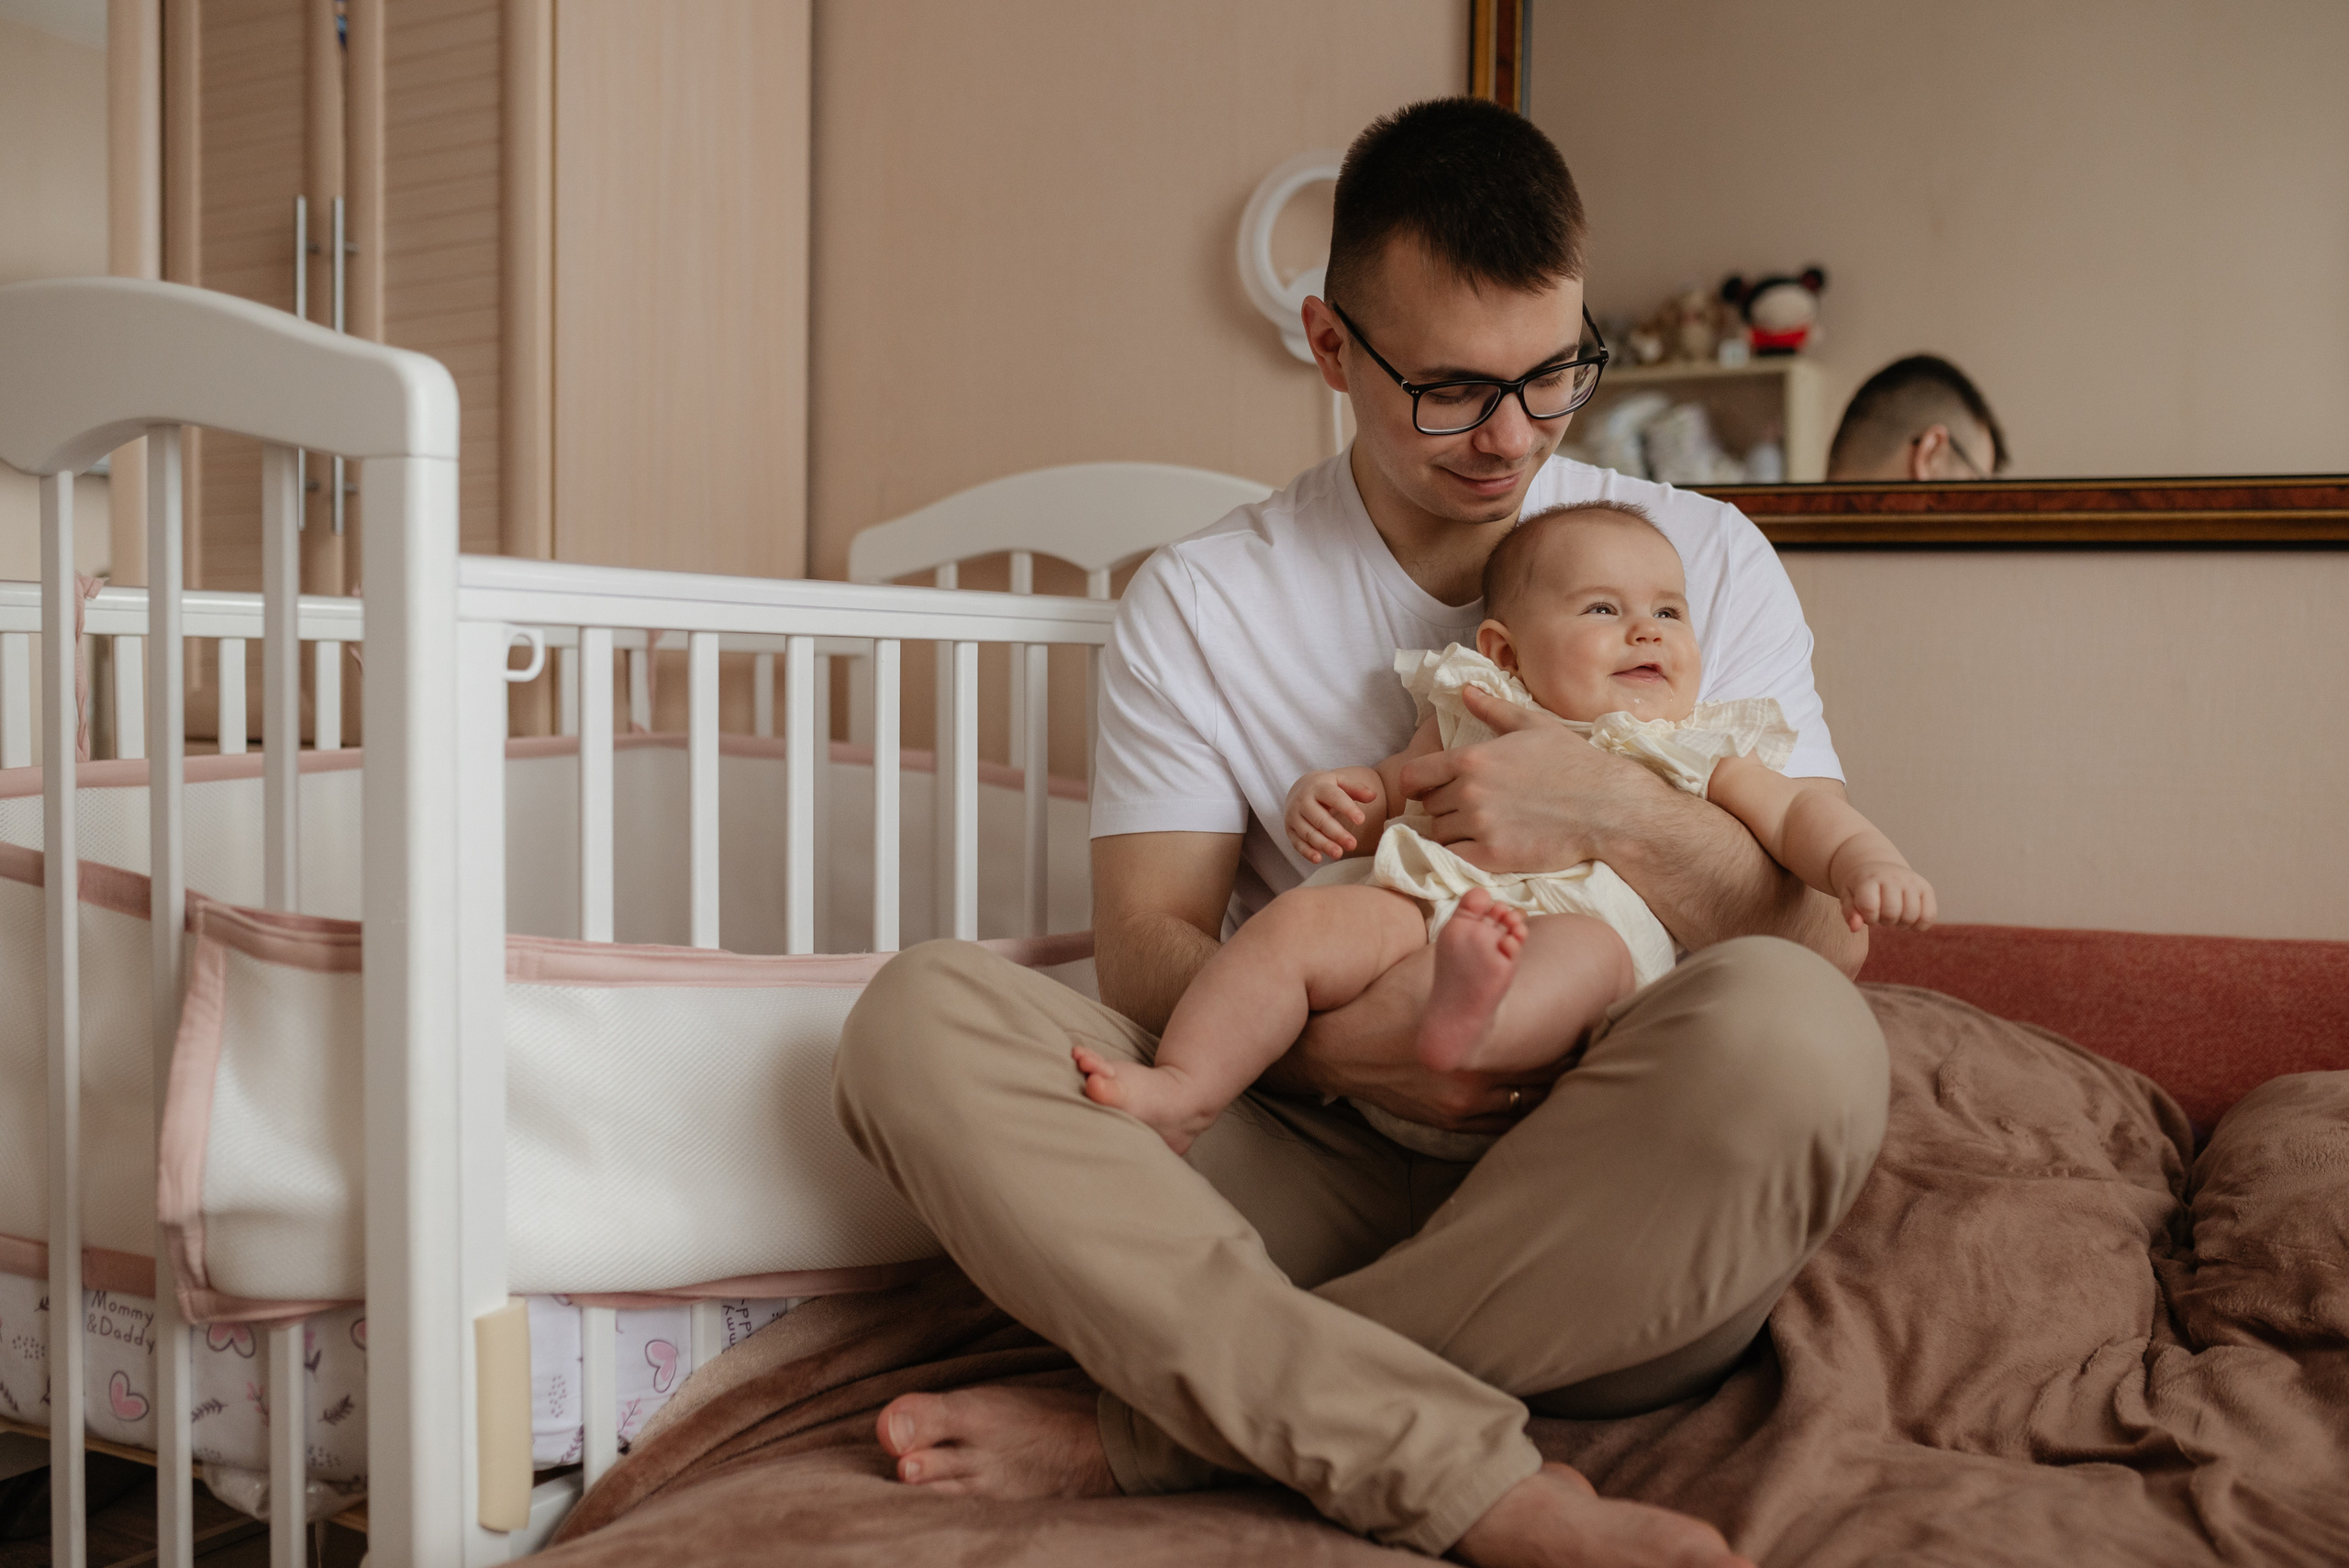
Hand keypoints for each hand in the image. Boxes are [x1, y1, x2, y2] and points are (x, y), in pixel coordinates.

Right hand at [1276, 944, 1558, 1130]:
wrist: (1334, 1050)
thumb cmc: (1383, 999)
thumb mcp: (1430, 966)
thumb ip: (1472, 950)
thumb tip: (1506, 922)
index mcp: (1473, 1041)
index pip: (1549, 1043)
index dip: (1575, 1030)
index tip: (1590, 1018)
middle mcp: (1473, 1082)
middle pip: (1547, 1076)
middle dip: (1567, 1057)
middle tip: (1586, 1040)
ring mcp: (1462, 1108)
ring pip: (1530, 1102)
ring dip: (1549, 1084)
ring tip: (1567, 1065)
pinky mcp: (1450, 1123)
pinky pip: (1504, 1122)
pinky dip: (1523, 1106)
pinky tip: (1535, 1091)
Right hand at [1285, 770, 1379, 862]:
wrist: (1299, 789)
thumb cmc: (1326, 788)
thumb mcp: (1341, 782)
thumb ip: (1357, 789)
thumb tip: (1373, 796)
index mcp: (1318, 787)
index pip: (1334, 797)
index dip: (1347, 809)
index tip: (1361, 820)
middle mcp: (1303, 801)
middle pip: (1319, 819)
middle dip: (1336, 833)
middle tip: (1353, 844)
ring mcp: (1293, 816)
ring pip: (1308, 833)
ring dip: (1323, 844)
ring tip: (1339, 853)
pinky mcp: (1289, 830)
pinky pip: (1297, 843)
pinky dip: (1306, 852)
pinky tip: (1318, 858)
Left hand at [1396, 685, 1654, 872]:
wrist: (1606, 807)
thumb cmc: (1573, 761)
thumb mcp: (1533, 724)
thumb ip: (1492, 708)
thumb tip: (1465, 691)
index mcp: (1472, 758)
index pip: (1413, 776)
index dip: (1416, 784)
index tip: (1427, 789)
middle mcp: (1468, 791)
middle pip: (1428, 806)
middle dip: (1441, 806)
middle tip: (1465, 808)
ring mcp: (1479, 825)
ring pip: (1439, 833)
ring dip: (1450, 832)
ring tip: (1476, 827)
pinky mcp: (1492, 856)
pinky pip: (1454, 857)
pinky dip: (1461, 853)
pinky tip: (1480, 846)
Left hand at [1836, 861, 1935, 931]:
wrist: (1880, 869)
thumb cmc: (1862, 888)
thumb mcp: (1848, 896)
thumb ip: (1849, 913)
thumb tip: (1855, 928)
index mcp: (1870, 878)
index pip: (1869, 906)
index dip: (1868, 917)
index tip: (1867, 913)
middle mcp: (1893, 877)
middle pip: (1892, 913)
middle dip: (1884, 921)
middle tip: (1881, 914)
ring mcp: (1913, 882)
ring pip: (1912, 916)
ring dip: (1901, 924)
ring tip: (1894, 915)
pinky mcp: (1927, 888)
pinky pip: (1929, 917)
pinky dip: (1919, 925)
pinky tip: (1908, 918)